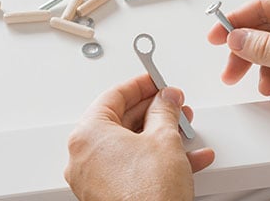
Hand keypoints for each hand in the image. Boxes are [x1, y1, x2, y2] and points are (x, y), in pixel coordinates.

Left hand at [64, 74, 214, 200]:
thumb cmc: (148, 193)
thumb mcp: (164, 138)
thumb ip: (165, 110)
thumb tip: (166, 99)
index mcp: (87, 135)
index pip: (113, 96)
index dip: (140, 85)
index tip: (155, 80)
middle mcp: (84, 156)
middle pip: (121, 121)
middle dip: (154, 111)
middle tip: (173, 103)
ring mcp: (94, 178)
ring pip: (129, 145)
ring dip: (160, 135)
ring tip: (183, 129)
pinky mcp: (107, 194)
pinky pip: (132, 167)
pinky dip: (156, 159)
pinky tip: (185, 157)